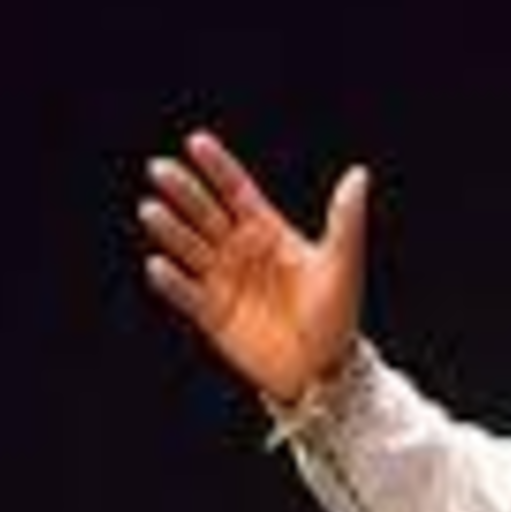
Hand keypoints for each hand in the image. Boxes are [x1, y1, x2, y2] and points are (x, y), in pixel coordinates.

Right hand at [138, 130, 370, 403]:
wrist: (324, 369)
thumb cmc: (337, 313)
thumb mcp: (341, 264)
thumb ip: (344, 220)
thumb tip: (358, 175)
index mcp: (268, 231)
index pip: (237, 191)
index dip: (218, 167)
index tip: (196, 142)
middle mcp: (240, 251)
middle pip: (206, 214)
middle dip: (184, 192)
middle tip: (159, 169)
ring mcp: (223, 282)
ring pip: (190, 248)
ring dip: (171, 230)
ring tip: (151, 210)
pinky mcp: (212, 315)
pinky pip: (187, 294)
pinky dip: (172, 281)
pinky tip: (158, 264)